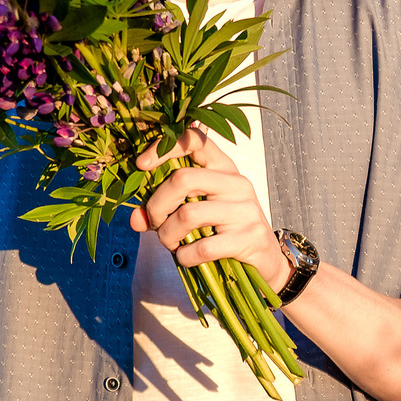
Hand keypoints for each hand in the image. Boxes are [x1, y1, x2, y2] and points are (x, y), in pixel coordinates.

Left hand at [133, 126, 292, 290]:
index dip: (163, 147)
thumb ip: (163, 211)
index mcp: (223, 167)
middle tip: (154, 223)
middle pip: (183, 179)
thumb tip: (135, 218)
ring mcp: (245, 209)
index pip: (194, 139)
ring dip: (167, 235)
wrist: (265, 260)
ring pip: (188, 214)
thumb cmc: (225, 231)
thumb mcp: (195, 214)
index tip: (141, 165)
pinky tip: (186, 258)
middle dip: (157, 205)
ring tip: (170, 243)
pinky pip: (202, 246)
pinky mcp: (250, 236)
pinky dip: (185, 256)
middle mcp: (236, 182)